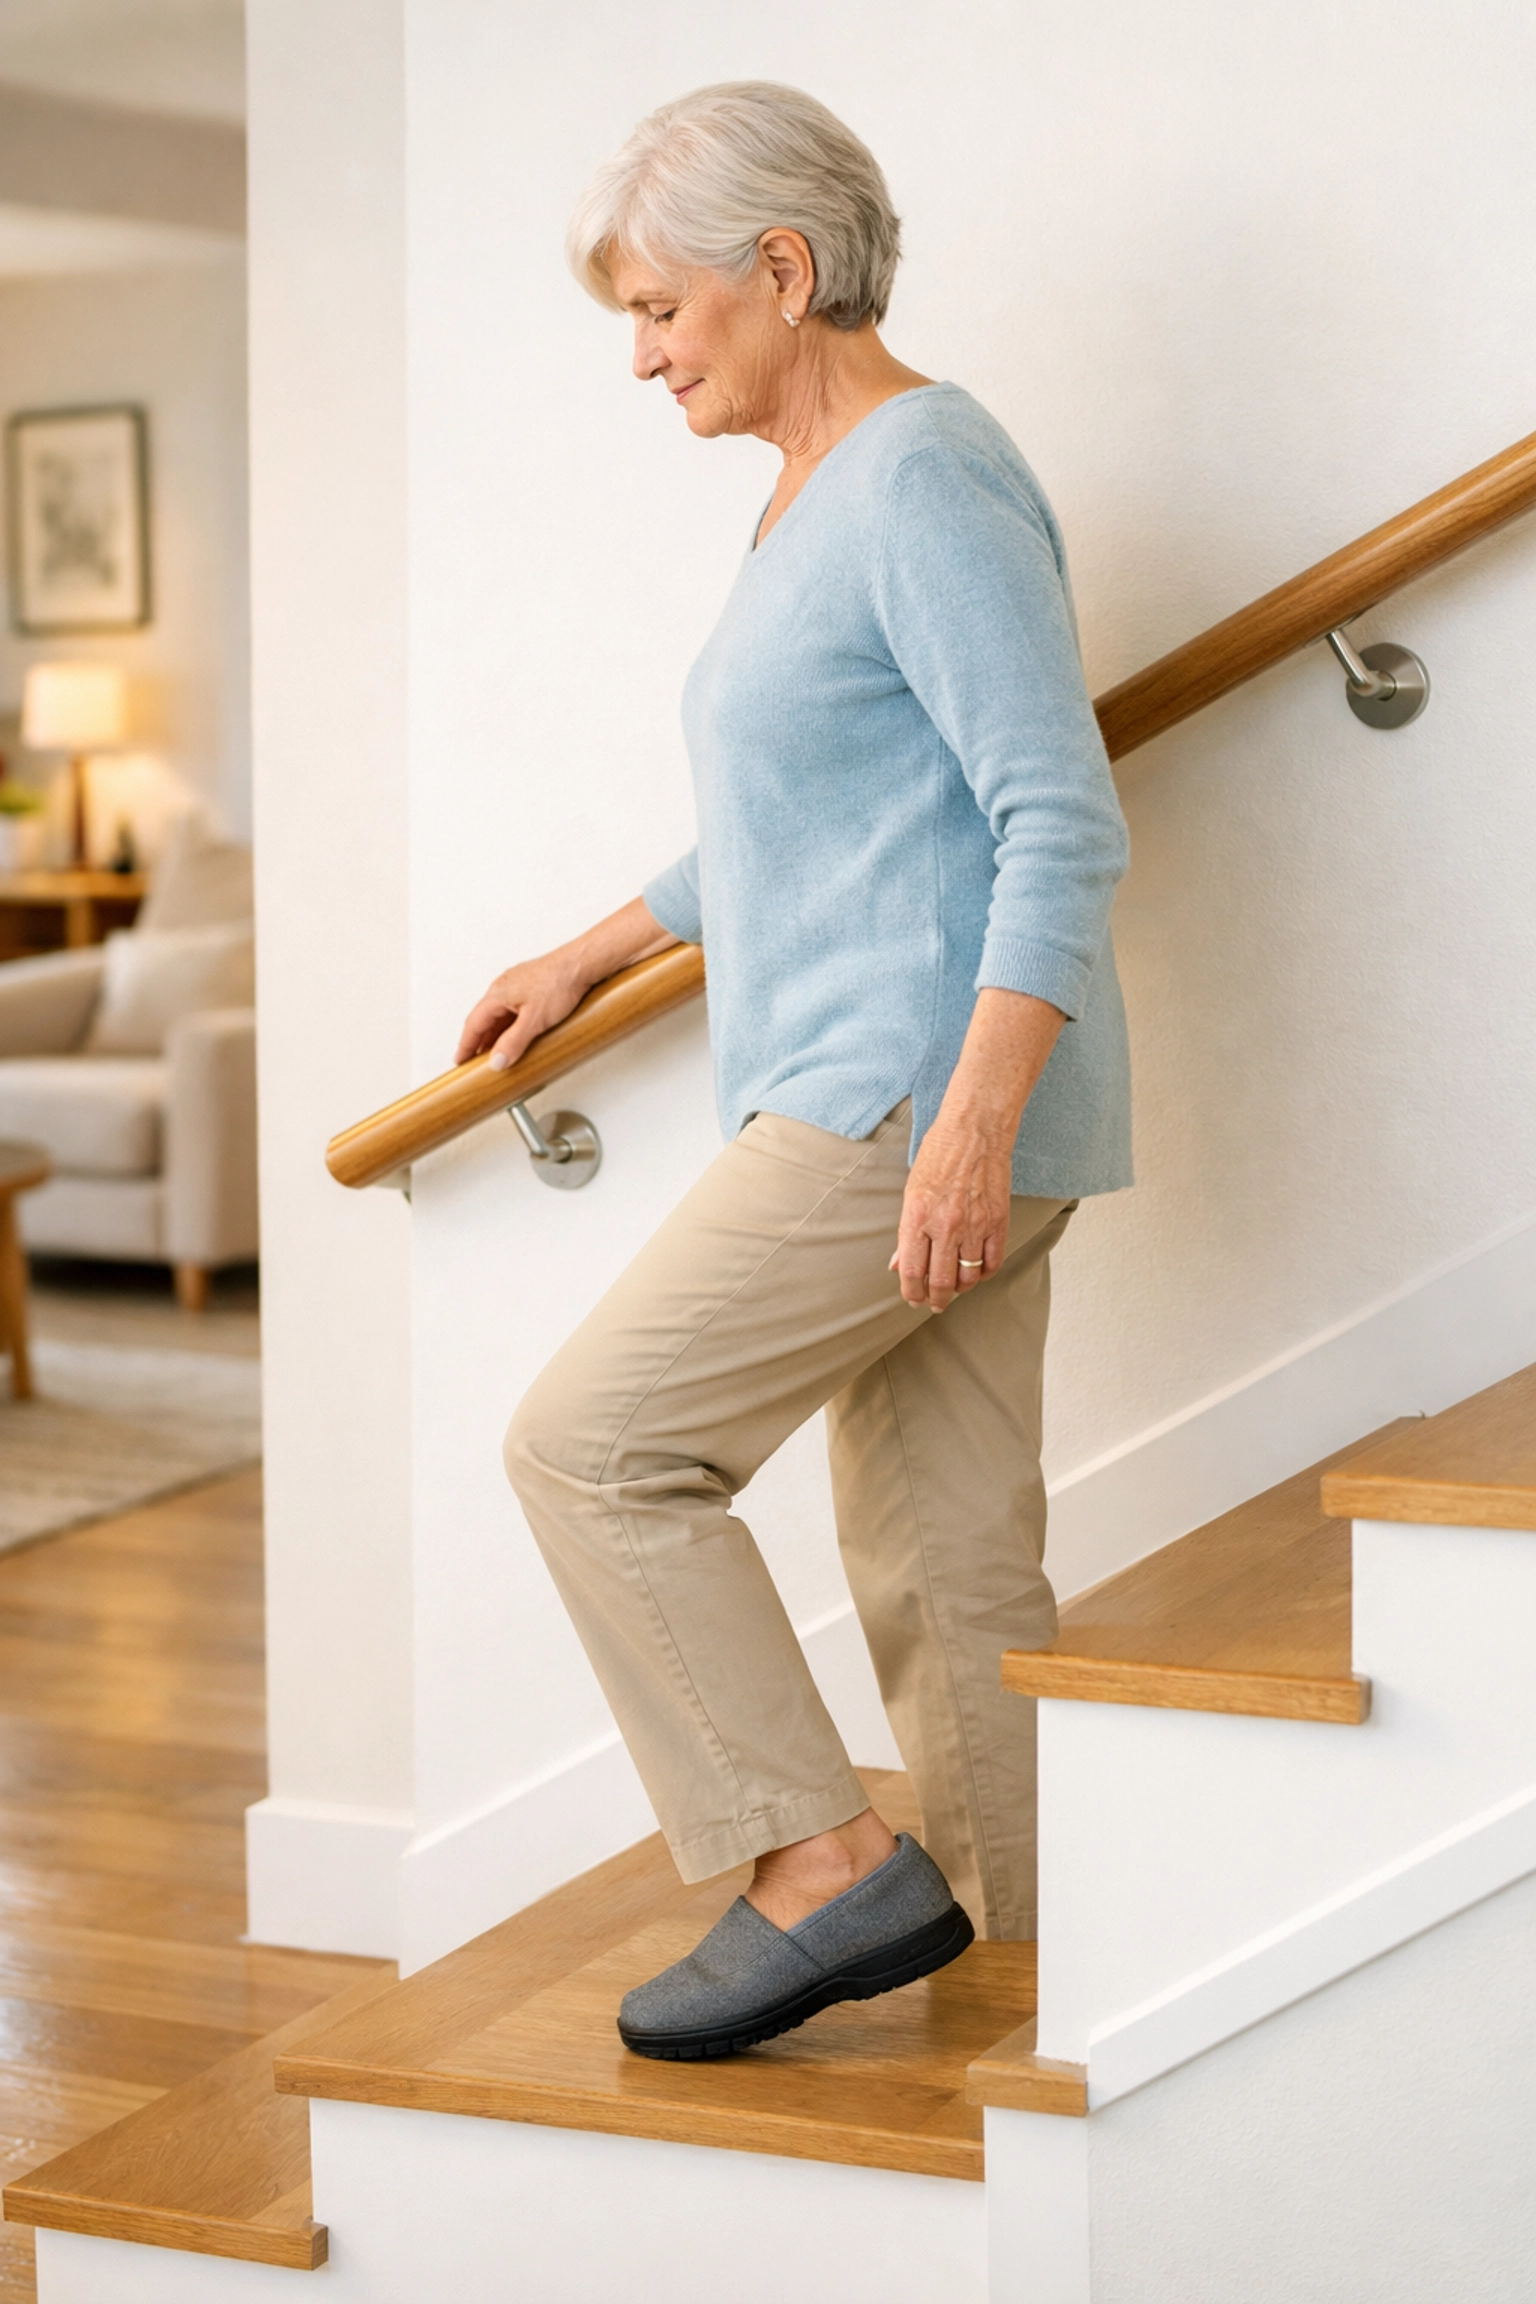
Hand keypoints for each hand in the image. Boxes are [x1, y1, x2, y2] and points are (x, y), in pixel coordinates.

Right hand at [455, 950, 588, 1072]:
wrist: (582, 963)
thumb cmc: (560, 984)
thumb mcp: (534, 1021)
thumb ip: (513, 1042)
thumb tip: (496, 1062)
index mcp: (497, 994)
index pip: (473, 1024)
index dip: (466, 1045)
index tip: (460, 1061)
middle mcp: (502, 988)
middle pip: (483, 1019)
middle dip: (478, 1041)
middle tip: (475, 1061)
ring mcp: (516, 985)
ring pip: (498, 1014)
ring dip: (493, 1034)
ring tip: (495, 1053)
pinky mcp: (529, 987)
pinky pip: (511, 1009)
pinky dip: (507, 1025)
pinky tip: (516, 1034)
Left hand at [891, 1116, 1013, 1310]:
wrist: (974, 1131)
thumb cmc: (939, 1155)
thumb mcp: (911, 1192)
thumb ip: (907, 1232)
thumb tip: (899, 1263)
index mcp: (917, 1216)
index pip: (912, 1270)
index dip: (911, 1292)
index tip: (912, 1298)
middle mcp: (945, 1225)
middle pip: (940, 1280)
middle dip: (935, 1298)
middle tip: (934, 1303)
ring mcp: (974, 1225)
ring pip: (968, 1276)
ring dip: (960, 1288)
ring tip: (955, 1287)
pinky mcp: (998, 1221)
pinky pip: (992, 1261)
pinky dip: (984, 1273)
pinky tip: (977, 1271)